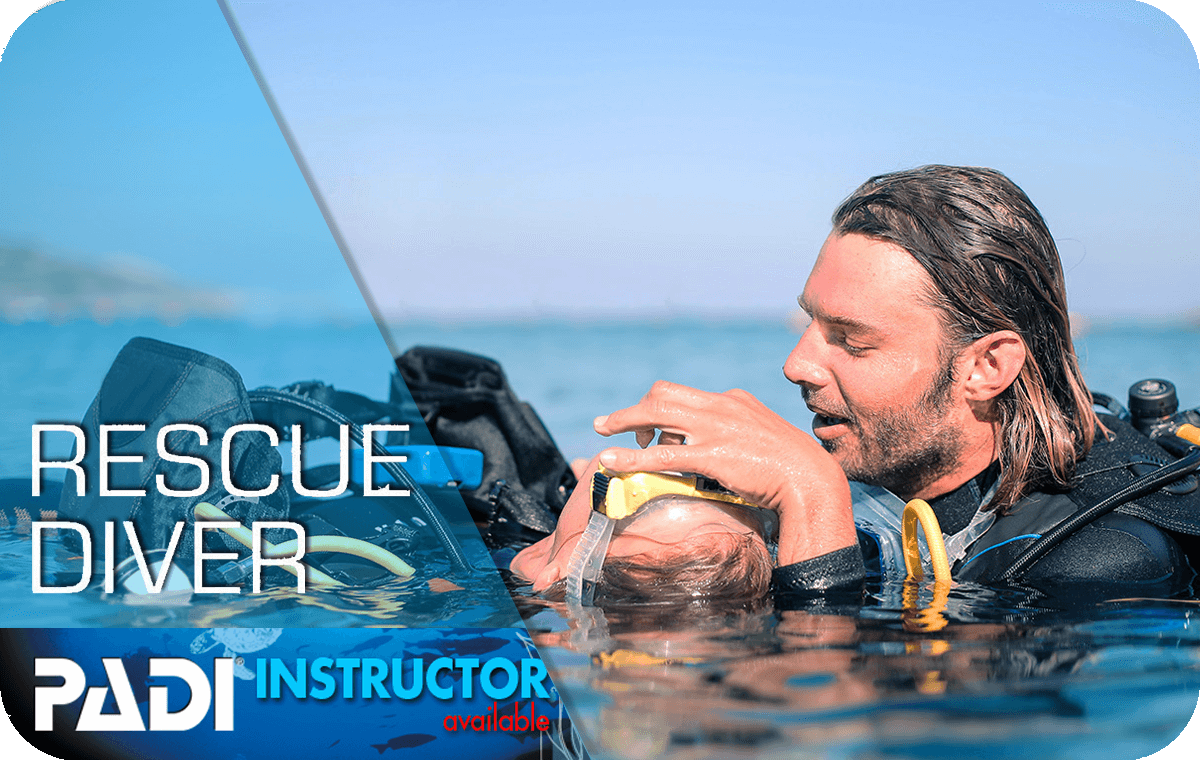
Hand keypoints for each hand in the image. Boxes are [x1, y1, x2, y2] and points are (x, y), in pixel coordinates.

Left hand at [593, 381, 855, 564]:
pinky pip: (662, 453)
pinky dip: (631, 458)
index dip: (658, 408)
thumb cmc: (790, 467)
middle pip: (662, 394)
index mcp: (732, 401)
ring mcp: (716, 429)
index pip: (683, 394)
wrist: (811, 479)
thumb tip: (711, 449)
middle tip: (609, 425)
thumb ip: (735, 434)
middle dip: (632, 410)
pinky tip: (610, 461)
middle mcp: (721, 407)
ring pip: (656, 414)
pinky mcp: (713, 455)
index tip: (646, 427)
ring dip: (623, 424)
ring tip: (603, 439)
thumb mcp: (760, 437)